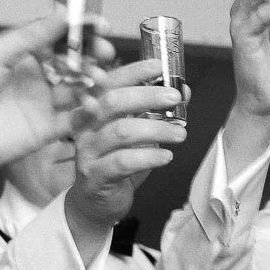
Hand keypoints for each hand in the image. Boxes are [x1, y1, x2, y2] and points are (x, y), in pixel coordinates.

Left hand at [0, 16, 115, 203]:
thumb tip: (63, 12)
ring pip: (79, 89)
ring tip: (97, 78)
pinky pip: (74, 121)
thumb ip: (32, 35)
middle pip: (74, 63)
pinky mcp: (43, 131)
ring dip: (93, 81)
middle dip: (92, 55)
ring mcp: (40, 104)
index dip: (80, 31)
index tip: (100, 26)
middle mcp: (33, 78)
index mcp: (19, 55)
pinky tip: (92, 104)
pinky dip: (88, 112)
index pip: (58, 38)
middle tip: (103, 53)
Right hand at [64, 59, 184, 260]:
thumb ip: (157, 110)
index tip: (159, 65)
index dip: (133, 71)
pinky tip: (166, 156)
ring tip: (180, 134)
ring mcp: (87, 152)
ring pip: (121, 132)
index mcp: (93, 110)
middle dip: (147, 96)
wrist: (96, 203)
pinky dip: (148, 157)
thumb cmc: (118, 162)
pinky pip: (122, 162)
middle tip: (175, 98)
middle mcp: (85, 127)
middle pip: (113, 103)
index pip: (110, 82)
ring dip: (156, 129)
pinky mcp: (95, 177)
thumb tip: (183, 90)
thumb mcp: (138, 133)